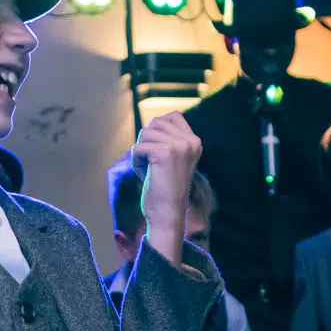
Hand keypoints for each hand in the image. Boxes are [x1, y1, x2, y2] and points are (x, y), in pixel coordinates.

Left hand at [134, 111, 203, 262]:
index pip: (172, 116)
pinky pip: (138, 147)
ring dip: (140, 152)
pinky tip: (144, 174)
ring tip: (149, 170)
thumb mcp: (172, 158)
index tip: (159, 154)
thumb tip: (154, 120)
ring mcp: (180, 146)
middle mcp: (191, 142)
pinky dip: (135, 161)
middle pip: (156, 123)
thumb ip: (167, 138)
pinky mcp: (165, 153)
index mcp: (195, 141)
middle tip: (152, 164)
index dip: (157, 131)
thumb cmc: (165, 188)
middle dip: (147, 142)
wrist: (167, 214)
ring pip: (145, 133)